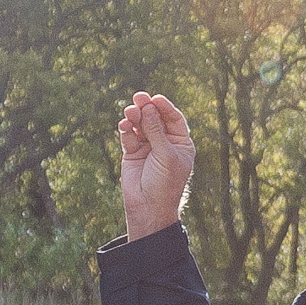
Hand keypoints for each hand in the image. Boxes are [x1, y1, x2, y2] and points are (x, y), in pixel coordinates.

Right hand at [117, 92, 195, 240]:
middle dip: (147, 108)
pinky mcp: (132, 152)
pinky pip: (129, 136)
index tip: (155, 98)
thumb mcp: (165, 154)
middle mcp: (164, 142)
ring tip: (129, 111)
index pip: (174, 118)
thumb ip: (156, 130)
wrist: (149, 207)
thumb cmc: (164, 183)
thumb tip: (148, 107)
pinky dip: (126, 129)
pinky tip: (125, 126)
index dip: (165, 107)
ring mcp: (147, 147)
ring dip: (135, 116)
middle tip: (138, 97)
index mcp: (180, 143)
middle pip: (155, 118)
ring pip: (140, 125)